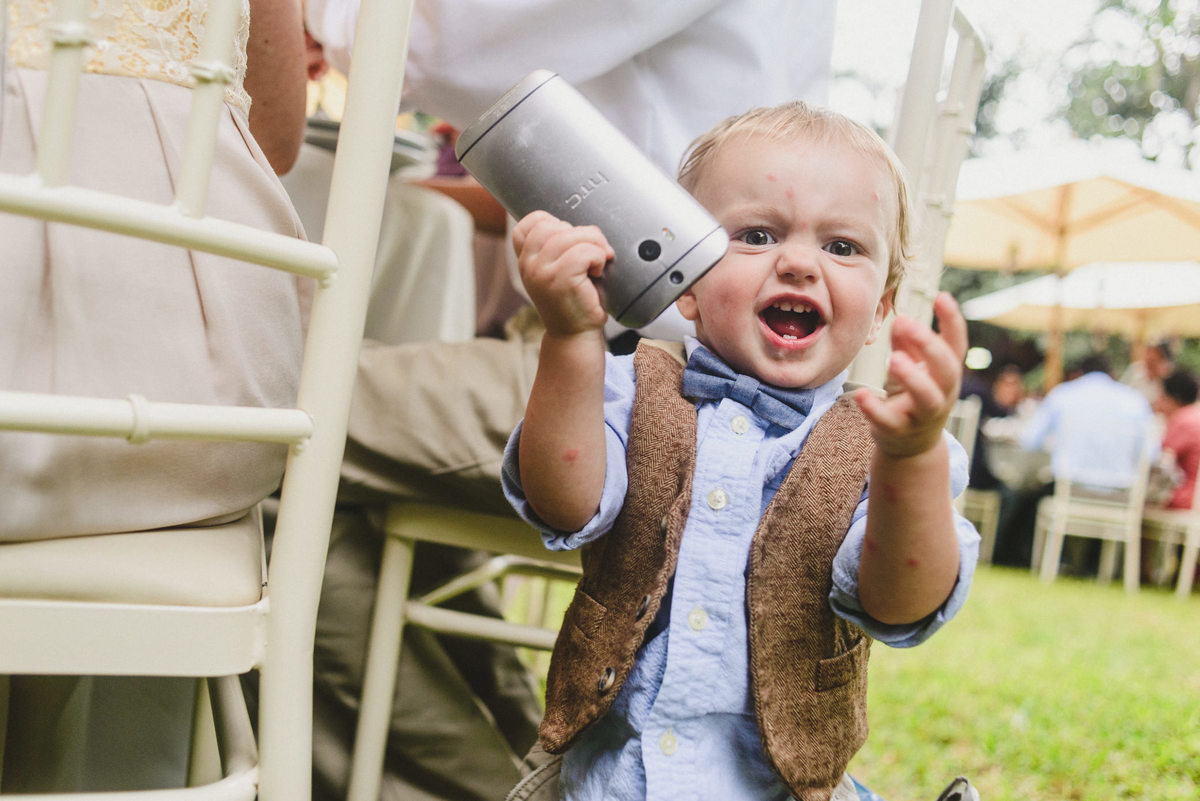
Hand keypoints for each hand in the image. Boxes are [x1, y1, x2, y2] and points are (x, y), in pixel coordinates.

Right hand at [512, 211, 612, 336]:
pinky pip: (584, 251)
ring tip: (598, 263)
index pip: (531, 222)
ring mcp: (540, 272)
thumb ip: (560, 246)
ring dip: (595, 245)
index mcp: (526, 259)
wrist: (575, 335)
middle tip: (595, 253)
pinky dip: (598, 257)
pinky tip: (597, 272)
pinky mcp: (558, 280)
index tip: (571, 242)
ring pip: (571, 235)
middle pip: (555, 224)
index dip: (556, 222)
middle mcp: (528, 264)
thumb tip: (586, 226)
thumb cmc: (575, 299)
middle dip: (583, 233)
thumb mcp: (560, 269)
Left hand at [855, 291, 967, 457]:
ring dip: (912, 377)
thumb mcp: (911, 366)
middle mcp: (942, 394)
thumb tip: (901, 318)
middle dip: (929, 345)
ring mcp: (923, 415)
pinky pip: (889, 422)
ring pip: (927, 398)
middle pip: (946, 369)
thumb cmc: (912, 395)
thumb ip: (907, 344)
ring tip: (892, 358)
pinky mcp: (900, 432)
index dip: (952, 321)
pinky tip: (860, 394)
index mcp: (947, 373)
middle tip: (906, 321)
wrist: (910, 445)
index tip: (942, 296)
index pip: (956, 345)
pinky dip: (875, 409)